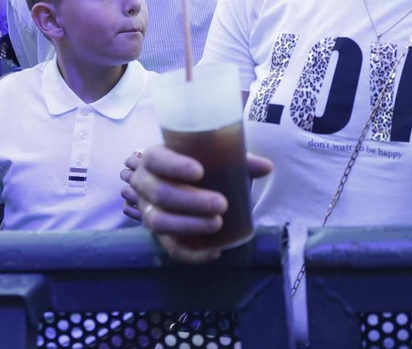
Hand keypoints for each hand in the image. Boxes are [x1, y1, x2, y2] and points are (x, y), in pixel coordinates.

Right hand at [125, 145, 271, 262]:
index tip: (199, 172)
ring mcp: (148, 212)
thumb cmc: (195, 164)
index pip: (157, 159)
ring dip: (188, 225)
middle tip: (220, 204)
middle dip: (190, 201)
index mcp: (154, 159)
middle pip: (160, 194)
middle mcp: (145, 185)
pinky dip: (192, 254)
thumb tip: (266, 167)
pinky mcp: (159, 236)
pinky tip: (214, 253)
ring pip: (160, 222)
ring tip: (217, 224)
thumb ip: (238, 160)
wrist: (178, 183)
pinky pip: (171, 249)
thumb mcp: (212, 157)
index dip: (174, 166)